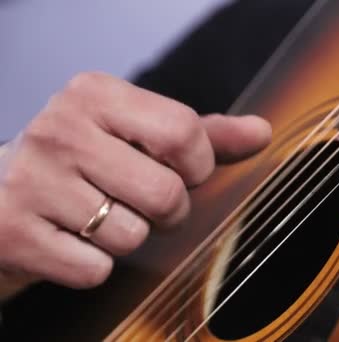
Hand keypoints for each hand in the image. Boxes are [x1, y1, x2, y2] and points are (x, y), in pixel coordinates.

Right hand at [0, 72, 270, 298]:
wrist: (1, 194)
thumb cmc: (84, 162)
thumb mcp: (137, 134)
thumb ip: (202, 134)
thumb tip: (261, 133)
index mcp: (95, 95)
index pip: (184, 133)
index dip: (196, 166)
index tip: (181, 171)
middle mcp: (59, 130)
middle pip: (166, 192)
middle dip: (169, 211)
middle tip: (142, 202)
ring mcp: (32, 181)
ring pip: (132, 236)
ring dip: (128, 236)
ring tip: (98, 215)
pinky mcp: (15, 232)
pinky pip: (95, 268)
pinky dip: (94, 264)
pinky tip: (71, 238)